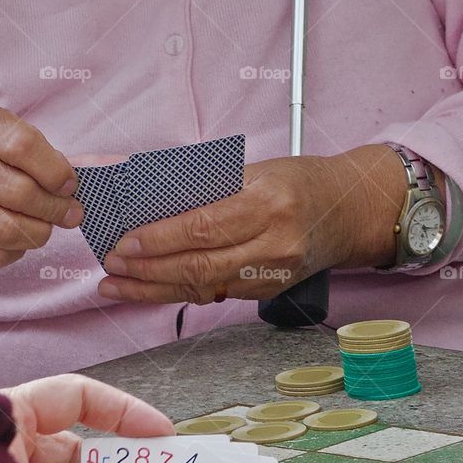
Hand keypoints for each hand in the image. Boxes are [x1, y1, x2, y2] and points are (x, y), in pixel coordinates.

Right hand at [0, 106, 82, 273]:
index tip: (69, 184)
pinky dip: (16, 249)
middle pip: (21, 192)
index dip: (55, 170)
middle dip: (55, 207)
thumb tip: (85, 176)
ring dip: (39, 230)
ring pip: (10, 229)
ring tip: (45, 223)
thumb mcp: (17, 138)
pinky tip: (17, 235)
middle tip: (71, 213)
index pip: (23, 146)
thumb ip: (49, 156)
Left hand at [98, 145, 405, 303]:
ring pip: (201, 286)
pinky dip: (176, 291)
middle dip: (147, 268)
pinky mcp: (266, 291)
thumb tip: (147, 196)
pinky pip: (213, 292)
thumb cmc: (298, 182)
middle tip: (112, 265)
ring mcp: (271, 273)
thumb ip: (206, 186)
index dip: (159, 239)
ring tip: (116, 284)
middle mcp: (273, 243)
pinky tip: (148, 290)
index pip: (203, 226)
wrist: (351, 211)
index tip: (124, 242)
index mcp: (268, 203)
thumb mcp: (255, 170)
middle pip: (198, 264)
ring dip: (152, 288)